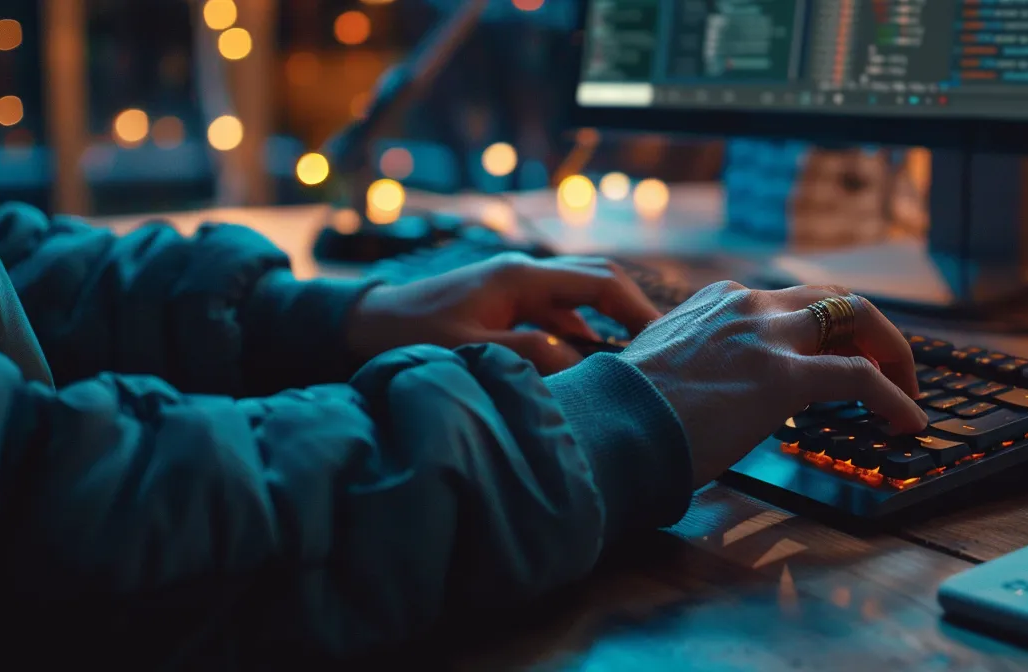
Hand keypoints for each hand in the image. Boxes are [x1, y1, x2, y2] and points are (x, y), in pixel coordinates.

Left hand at [345, 253, 662, 372]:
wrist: (364, 327)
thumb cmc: (411, 337)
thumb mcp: (470, 350)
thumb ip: (528, 355)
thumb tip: (581, 364)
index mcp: (521, 276)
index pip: (600, 281)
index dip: (637, 309)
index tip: (664, 340)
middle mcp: (525, 274)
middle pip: (597, 282)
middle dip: (632, 312)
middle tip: (662, 348)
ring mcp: (516, 289)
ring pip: (578, 302)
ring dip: (605, 328)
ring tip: (632, 363)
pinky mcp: (506, 306)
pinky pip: (556, 317)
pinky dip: (578, 337)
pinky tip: (587, 368)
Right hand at [618, 282, 926, 486]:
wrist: (610, 427)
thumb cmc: (627, 414)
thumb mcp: (667, 369)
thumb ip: (702, 366)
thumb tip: (717, 397)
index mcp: (716, 301)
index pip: (790, 302)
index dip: (827, 330)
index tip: (839, 357)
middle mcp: (746, 305)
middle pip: (833, 298)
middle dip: (870, 330)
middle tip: (889, 367)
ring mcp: (767, 336)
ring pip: (857, 319)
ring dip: (892, 353)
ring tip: (907, 390)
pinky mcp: (783, 375)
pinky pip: (859, 377)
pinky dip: (893, 396)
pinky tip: (906, 421)